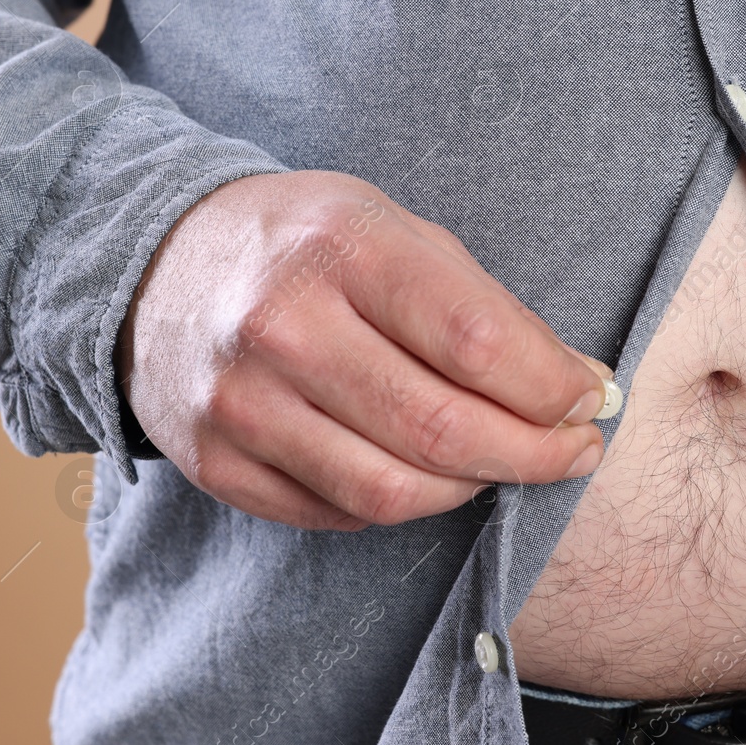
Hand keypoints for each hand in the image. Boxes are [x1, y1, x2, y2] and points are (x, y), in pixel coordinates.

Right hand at [116, 170, 616, 530]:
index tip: (588, 400)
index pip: (478, 343)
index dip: (552, 388)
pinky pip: (338, 513)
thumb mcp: (399, 231)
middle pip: (442, 429)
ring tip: (500, 462)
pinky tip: (422, 471)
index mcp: (345, 248)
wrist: (157, 261)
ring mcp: (241, 402)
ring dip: (472, 488)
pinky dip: (399, 502)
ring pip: (393, 490)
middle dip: (534, 454)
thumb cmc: (306, 244)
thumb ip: (487, 308)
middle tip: (574, 452)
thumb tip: (580, 386)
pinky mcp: (214, 461)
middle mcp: (284, 327)